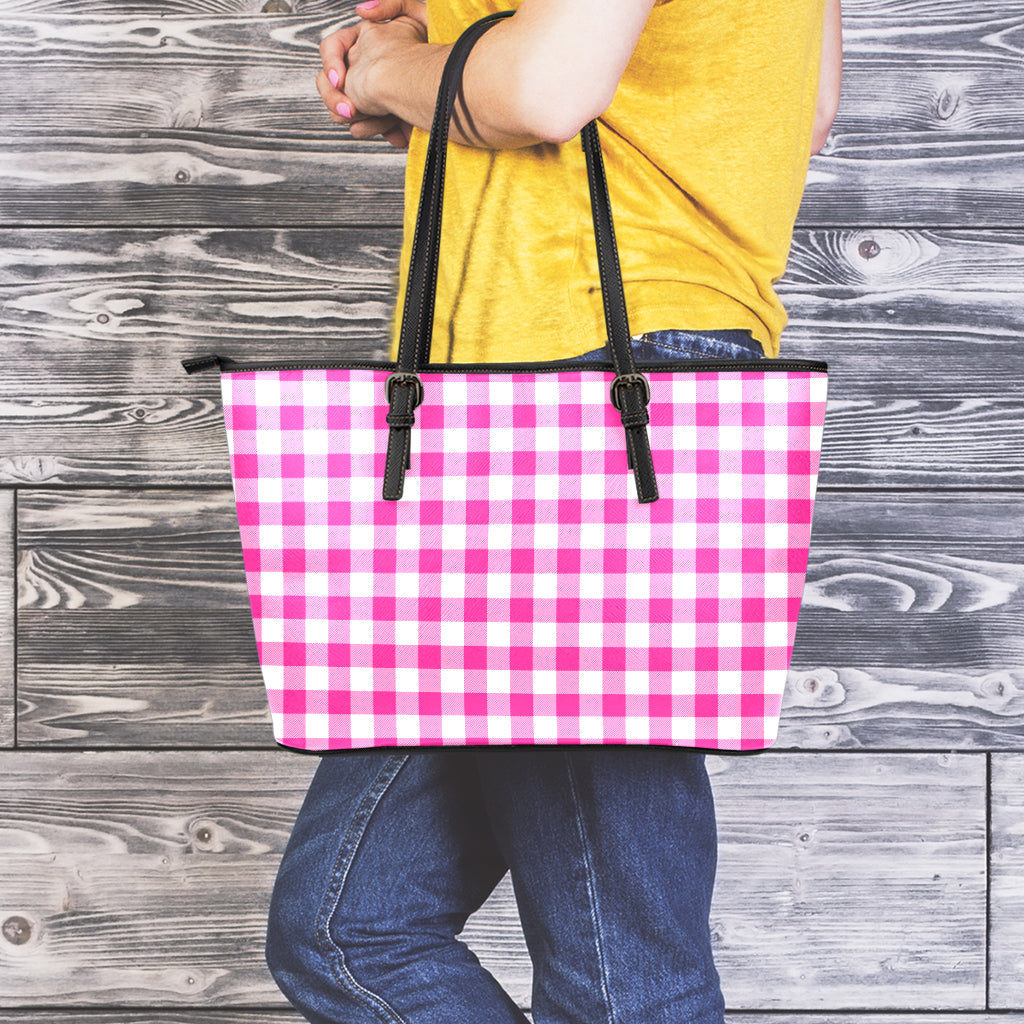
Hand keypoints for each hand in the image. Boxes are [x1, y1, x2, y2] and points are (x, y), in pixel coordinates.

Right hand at [317, 0, 427, 147]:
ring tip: (383, 123)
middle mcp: (363, 69)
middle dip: (337, 100)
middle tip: (350, 112)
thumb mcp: (417, 16)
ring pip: (344, 111)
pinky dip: (380, 131)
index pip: (331, 48)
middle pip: (329, 86)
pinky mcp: (382, 117)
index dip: (331, 63)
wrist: (448, 89)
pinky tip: (397, 134)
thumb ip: (391, 5)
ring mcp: (369, 95)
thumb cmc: (438, 52)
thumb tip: (361, 11)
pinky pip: (366, 128)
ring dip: (362, 119)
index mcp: (366, 43)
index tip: (341, 81)